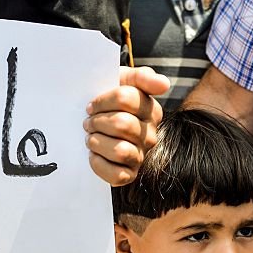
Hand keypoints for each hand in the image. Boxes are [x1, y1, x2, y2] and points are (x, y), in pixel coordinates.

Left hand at [84, 66, 168, 185]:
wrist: (94, 121)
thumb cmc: (108, 101)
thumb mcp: (123, 81)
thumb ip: (143, 77)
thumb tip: (164, 84)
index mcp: (152, 111)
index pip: (125, 98)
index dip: (102, 100)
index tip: (92, 105)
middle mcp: (150, 136)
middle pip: (121, 124)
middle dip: (97, 121)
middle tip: (88, 122)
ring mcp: (141, 156)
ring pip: (120, 151)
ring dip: (97, 142)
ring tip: (91, 137)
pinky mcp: (129, 175)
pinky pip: (116, 175)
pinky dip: (99, 164)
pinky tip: (93, 154)